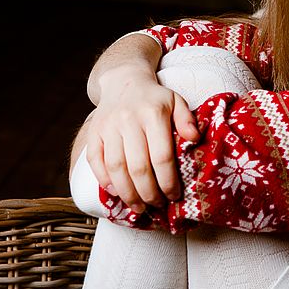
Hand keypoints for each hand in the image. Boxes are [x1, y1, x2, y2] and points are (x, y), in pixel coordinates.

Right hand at [84, 65, 199, 212]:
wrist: (124, 81)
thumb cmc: (155, 99)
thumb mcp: (176, 102)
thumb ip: (187, 120)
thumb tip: (195, 138)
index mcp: (153, 114)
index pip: (161, 157)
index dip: (168, 181)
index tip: (174, 195)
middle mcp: (128, 120)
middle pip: (138, 167)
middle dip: (149, 193)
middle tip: (157, 205)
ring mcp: (108, 126)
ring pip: (116, 168)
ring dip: (127, 193)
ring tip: (138, 207)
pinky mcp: (93, 132)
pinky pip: (95, 161)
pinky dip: (104, 180)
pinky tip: (116, 193)